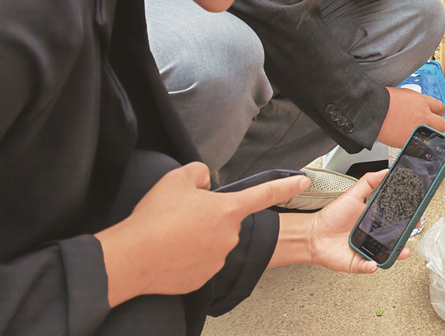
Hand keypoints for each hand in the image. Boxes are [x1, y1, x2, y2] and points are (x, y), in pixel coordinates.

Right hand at [96, 162, 309, 306]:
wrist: (131, 258)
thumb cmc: (154, 218)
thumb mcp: (177, 179)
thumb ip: (200, 174)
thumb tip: (206, 184)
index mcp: (229, 209)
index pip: (265, 194)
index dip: (287, 185)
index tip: (305, 180)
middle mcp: (230, 235)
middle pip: (226, 219)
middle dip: (209, 216)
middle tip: (181, 217)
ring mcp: (219, 259)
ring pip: (213, 241)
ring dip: (198, 237)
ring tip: (171, 236)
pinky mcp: (205, 278)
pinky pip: (201, 261)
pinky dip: (189, 256)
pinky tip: (171, 253)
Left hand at [272, 170, 408, 272]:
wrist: (313, 235)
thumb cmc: (331, 217)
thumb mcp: (352, 195)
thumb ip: (369, 182)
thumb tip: (385, 171)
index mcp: (374, 220)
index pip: (395, 220)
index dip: (407, 218)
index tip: (416, 215)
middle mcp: (373, 236)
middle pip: (395, 238)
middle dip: (406, 238)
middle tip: (411, 233)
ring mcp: (367, 250)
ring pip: (386, 254)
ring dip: (395, 254)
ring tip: (401, 251)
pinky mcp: (357, 263)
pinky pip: (367, 266)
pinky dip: (371, 266)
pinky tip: (373, 262)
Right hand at [377, 87, 444, 147]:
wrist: (372, 110)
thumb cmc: (383, 101)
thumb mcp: (404, 95)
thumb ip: (416, 102)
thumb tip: (418, 107)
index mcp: (422, 101)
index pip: (440, 108)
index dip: (437, 113)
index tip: (434, 115)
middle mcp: (423, 115)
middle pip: (442, 124)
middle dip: (437, 126)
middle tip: (430, 127)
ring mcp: (418, 129)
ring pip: (433, 137)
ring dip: (427, 136)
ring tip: (419, 135)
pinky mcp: (409, 141)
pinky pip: (419, 145)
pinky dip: (415, 144)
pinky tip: (407, 139)